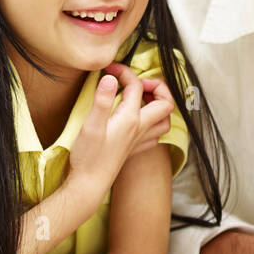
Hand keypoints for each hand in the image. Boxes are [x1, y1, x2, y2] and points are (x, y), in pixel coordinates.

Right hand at [67, 64, 173, 201]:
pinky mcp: (134, 150)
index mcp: (131, 118)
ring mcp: (139, 141)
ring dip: (159, 106)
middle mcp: (140, 129)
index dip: (124, 72)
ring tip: (143, 98)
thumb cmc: (88, 157)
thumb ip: (102, 100)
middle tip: (137, 82)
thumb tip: (111, 78)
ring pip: (164, 121)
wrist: (88, 185)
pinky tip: (139, 121)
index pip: (136, 86)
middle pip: (165, 103)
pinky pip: (155, 135)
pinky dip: (152, 123)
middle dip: (157, 86)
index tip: (109, 69)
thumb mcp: (90, 125)